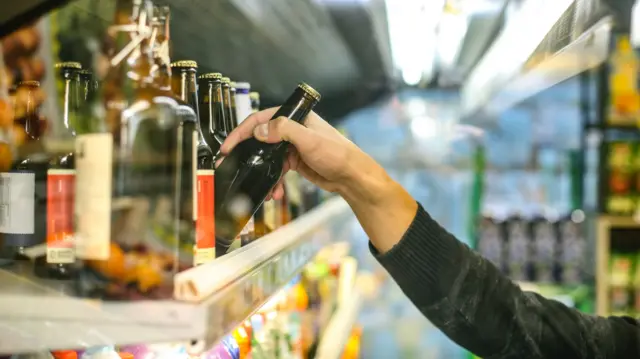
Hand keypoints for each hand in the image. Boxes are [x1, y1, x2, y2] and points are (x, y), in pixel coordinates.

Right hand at [221, 107, 416, 253]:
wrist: (352, 178)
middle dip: (248, 153)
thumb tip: (259, 131)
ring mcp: (293, 146)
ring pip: (268, 157)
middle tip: (233, 165)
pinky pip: (276, 170)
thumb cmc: (337, 154)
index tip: (229, 146)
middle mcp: (293, 129)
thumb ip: (284, 131)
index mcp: (296, 118)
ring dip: (262, 172)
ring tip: (261, 186)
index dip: (242, 131)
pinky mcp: (295, 162)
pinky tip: (275, 192)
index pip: (261, 119)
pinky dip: (273, 181)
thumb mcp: (310, 140)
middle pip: (261, 138)